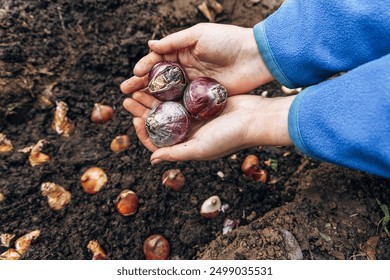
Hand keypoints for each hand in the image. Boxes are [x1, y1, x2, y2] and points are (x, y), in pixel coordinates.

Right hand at [120, 23, 272, 95]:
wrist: (256, 57)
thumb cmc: (228, 41)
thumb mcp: (199, 35)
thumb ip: (174, 42)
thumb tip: (150, 45)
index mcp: (183, 51)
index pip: (158, 61)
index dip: (144, 68)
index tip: (133, 76)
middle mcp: (186, 68)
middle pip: (160, 79)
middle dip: (141, 85)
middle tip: (125, 93)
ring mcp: (194, 84)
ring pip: (169, 92)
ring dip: (152, 98)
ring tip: (136, 105)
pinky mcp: (204, 97)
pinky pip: (184, 102)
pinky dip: (171, 107)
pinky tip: (159, 113)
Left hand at [123, 92, 293, 163]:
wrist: (255, 118)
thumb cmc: (230, 137)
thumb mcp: (200, 148)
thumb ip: (176, 154)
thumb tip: (152, 160)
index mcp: (185, 146)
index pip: (158, 142)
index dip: (144, 133)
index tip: (136, 120)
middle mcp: (187, 132)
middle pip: (159, 122)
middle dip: (142, 111)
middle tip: (128, 99)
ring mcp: (194, 117)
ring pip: (166, 107)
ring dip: (152, 98)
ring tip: (137, 88)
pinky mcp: (200, 103)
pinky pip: (179, 96)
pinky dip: (168, 90)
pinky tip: (159, 81)